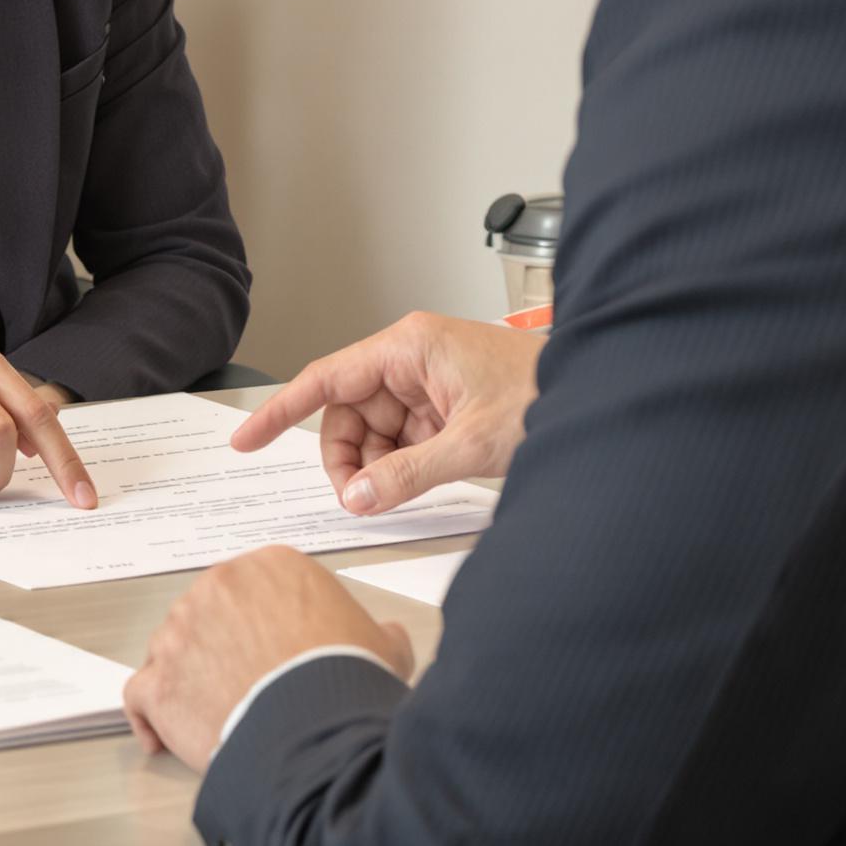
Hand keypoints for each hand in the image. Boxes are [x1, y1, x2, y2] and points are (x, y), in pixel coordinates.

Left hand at [123, 547, 412, 769]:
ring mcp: (181, 631)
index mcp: (270, 566)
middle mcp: (219, 586)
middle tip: (242, 683)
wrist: (315, 728)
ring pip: (172, 649)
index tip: (264, 648)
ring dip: (186, 677)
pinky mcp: (159, 679)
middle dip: (219, 647)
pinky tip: (165, 734)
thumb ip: (377, 631)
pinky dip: (151, 716)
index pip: (252, 588)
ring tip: (212, 713)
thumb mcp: (381, 644)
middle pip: (207, 613)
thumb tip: (387, 637)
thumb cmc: (342, 680)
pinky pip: (140, 694)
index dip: (258, 624)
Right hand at [233, 311, 539, 515]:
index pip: (326, 377)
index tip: (247, 438)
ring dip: (375, 465)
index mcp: (410, 346)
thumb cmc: (543, 396)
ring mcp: (427, 381)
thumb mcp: (470, 443)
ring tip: (398, 492)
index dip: (281, 410)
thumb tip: (359, 497)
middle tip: (360, 499)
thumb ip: (408, 474)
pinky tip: (413, 483)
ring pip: (372, 428)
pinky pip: (400, 436)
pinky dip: (398, 464)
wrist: (598, 395)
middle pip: (347, 410)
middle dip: (346, 457)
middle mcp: (411, 356)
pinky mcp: (443, 403)